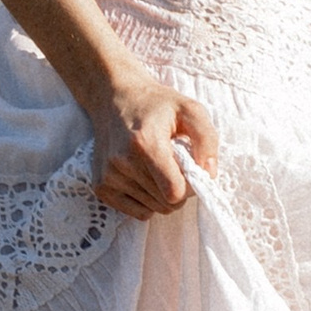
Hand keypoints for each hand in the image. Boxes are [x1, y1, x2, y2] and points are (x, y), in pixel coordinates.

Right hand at [89, 77, 218, 217]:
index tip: (189, 168)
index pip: (174, 192)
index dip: (190, 186)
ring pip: (154, 209)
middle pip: (166, 203)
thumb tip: (209, 174)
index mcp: (145, 143)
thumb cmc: (156, 105)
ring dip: (163, 195)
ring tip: (158, 168)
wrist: (114, 97)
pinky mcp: (101, 187)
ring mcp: (108, 176)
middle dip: (178, 189)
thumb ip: (207, 140)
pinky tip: (145, 178)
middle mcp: (122, 162)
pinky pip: (138, 213)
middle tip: (174, 166)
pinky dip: (148, 201)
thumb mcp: (190, 110)